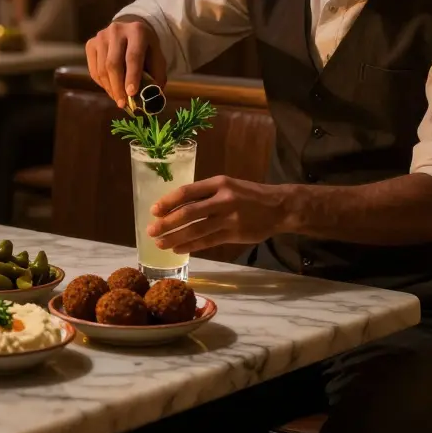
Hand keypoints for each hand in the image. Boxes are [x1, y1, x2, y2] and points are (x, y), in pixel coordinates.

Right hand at [85, 17, 167, 108]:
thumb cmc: (146, 49)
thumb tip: (149, 99)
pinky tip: (111, 89)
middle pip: (113, 63)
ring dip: (110, 88)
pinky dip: (102, 84)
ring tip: (118, 99)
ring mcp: (101, 36)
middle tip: (122, 104)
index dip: (132, 76)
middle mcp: (116, 30)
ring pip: (101, 69)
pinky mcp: (90, 43)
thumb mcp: (157, 57)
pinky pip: (94, 70)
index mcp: (137, 31)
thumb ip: (155, 76)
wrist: (129, 30)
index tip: (131, 94)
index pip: (133, 56)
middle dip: (118, 87)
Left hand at [145, 176, 292, 252]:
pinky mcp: (234, 234)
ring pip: (196, 230)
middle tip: (151, 231)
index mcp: (219, 183)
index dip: (168, 201)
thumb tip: (177, 206)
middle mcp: (223, 199)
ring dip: (176, 238)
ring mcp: (229, 218)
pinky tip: (179, 249)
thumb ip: (206, 194)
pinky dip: (191, 246)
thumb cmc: (249, 195)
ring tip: (160, 244)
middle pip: (189, 212)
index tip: (153, 210)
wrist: (280, 207)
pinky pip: (208, 242)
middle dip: (167, 223)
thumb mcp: (228, 186)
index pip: (187, 192)